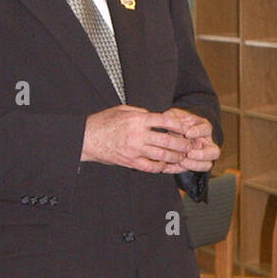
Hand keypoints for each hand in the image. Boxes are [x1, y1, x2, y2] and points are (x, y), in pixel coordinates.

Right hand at [81, 106, 201, 172]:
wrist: (86, 138)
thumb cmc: (103, 122)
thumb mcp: (122, 110)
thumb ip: (140, 112)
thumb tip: (155, 115)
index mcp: (137, 119)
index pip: (164, 121)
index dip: (178, 125)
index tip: (187, 128)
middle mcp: (138, 135)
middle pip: (167, 141)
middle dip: (182, 144)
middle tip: (190, 146)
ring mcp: (135, 150)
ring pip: (162, 155)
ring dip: (175, 157)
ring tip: (182, 157)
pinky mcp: (130, 162)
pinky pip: (150, 167)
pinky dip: (160, 167)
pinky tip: (165, 166)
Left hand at [166, 110, 221, 172]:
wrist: (170, 131)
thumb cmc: (175, 121)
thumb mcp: (174, 115)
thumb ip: (173, 117)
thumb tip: (170, 122)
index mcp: (203, 128)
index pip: (206, 130)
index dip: (198, 132)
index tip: (187, 133)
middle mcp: (206, 143)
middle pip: (215, 152)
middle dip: (203, 155)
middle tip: (189, 153)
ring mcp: (200, 156)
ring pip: (207, 165)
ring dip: (195, 165)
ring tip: (181, 162)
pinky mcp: (190, 164)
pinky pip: (188, 171)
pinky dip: (177, 170)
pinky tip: (166, 167)